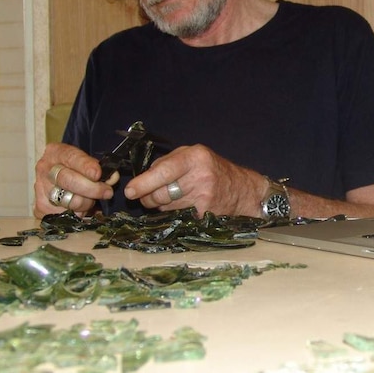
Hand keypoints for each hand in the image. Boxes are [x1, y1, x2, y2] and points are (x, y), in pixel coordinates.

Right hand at [33, 142, 117, 218]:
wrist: (61, 178)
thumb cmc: (78, 169)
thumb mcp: (88, 162)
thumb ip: (101, 168)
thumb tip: (112, 178)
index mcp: (56, 152)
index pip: (71, 157)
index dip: (85, 166)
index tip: (97, 174)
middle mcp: (45, 169)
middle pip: (68, 181)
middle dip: (91, 188)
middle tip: (107, 192)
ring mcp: (40, 190)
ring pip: (69, 201)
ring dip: (86, 203)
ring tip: (90, 200)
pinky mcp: (41, 208)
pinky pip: (65, 216)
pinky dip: (77, 214)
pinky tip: (80, 208)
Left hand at [123, 144, 264, 215]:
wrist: (243, 190)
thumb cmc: (213, 170)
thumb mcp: (193, 156)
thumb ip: (167, 163)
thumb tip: (140, 180)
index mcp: (196, 157)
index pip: (164, 171)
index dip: (144, 183)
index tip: (130, 191)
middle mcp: (201, 176)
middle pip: (161, 194)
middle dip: (149, 197)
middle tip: (150, 196)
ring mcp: (205, 198)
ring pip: (166, 208)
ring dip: (163, 206)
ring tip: (176, 198)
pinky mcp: (206, 215)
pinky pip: (177, 218)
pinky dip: (175, 215)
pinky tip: (185, 208)